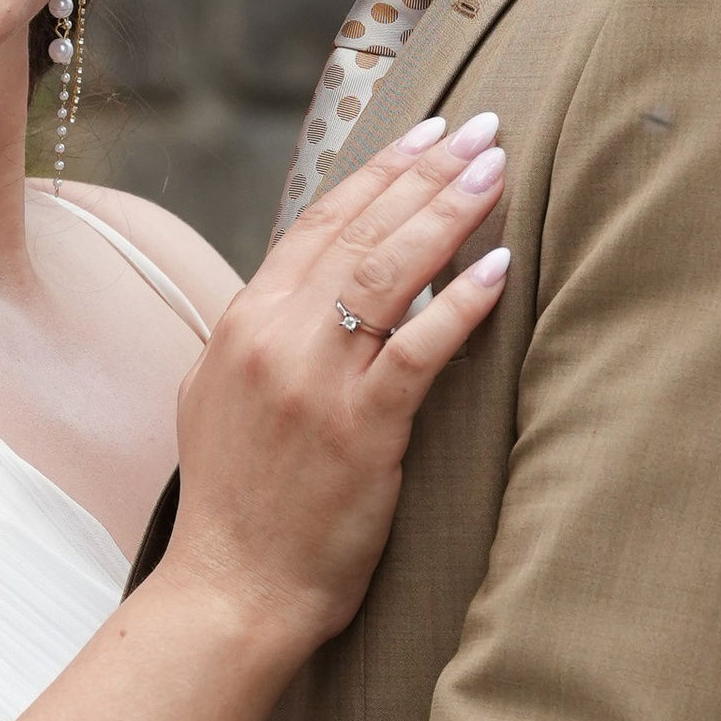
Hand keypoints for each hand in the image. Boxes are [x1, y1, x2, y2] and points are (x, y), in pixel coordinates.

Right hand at [163, 113, 510, 655]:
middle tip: (485, 128)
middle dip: (427, 171)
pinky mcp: (358, 431)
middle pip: (362, 231)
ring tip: (497, 169)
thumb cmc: (237, 508)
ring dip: (449, 212)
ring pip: (390, 272)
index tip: (428, 132)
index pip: (318, 224)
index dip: (378, 173)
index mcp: (242, 324)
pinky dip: (460, 303)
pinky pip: (417, 350)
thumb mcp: (219, 401)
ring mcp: (315, 382)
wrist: (230, 592)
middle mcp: (273, 337)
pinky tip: (501, 268)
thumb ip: (259, 341)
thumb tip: (300, 296)